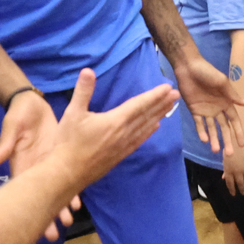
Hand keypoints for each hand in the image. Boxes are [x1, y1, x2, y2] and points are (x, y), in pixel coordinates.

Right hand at [0, 87, 68, 240]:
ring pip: (55, 189)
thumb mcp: (10, 128)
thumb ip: (4, 146)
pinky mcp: (58, 156)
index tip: (32, 225)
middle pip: (41, 196)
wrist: (30, 103)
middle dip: (46, 214)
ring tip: (68, 222)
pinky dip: (71, 189)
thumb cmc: (18, 114)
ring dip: (60, 205)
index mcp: (22, 165)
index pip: (25, 191)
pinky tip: (77, 203)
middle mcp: (35, 169)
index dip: (29, 208)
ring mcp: (47, 164)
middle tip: (53, 235)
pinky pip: (65, 176)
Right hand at [52, 69, 177, 186]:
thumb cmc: (68, 142)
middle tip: (177, 94)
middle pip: (147, 115)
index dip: (154, 95)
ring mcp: (124, 146)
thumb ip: (83, 91)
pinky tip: (155, 128)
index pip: (139, 105)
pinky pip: (140, 140)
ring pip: (146, 128)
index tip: (168, 88)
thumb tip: (88, 70)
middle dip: (162, 103)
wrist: (67, 173)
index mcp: (116, 121)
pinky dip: (149, 132)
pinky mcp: (120, 156)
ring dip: (159, 115)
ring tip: (170, 107)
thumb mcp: (72, 113)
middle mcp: (124, 133)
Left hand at [172, 54, 243, 153]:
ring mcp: (205, 110)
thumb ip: (232, 95)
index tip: (242, 144)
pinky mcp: (194, 110)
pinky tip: (204, 140)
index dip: (238, 132)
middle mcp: (217, 109)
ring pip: (212, 129)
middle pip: (224, 128)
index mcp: (226, 102)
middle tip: (229, 154)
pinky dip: (201, 132)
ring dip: (214, 139)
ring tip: (215, 150)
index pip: (234, 121)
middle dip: (227, 140)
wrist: (188, 67)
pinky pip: (199, 124)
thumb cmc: (208, 72)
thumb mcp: (222, 82)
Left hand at [221, 139, 243, 196]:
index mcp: (229, 171)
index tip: (234, 194)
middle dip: (242, 189)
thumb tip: (224, 178)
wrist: (237, 140)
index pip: (230, 184)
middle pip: (240, 183)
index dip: (232, 190)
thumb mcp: (225, 160)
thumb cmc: (229, 149)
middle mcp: (237, 172)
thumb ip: (226, 170)